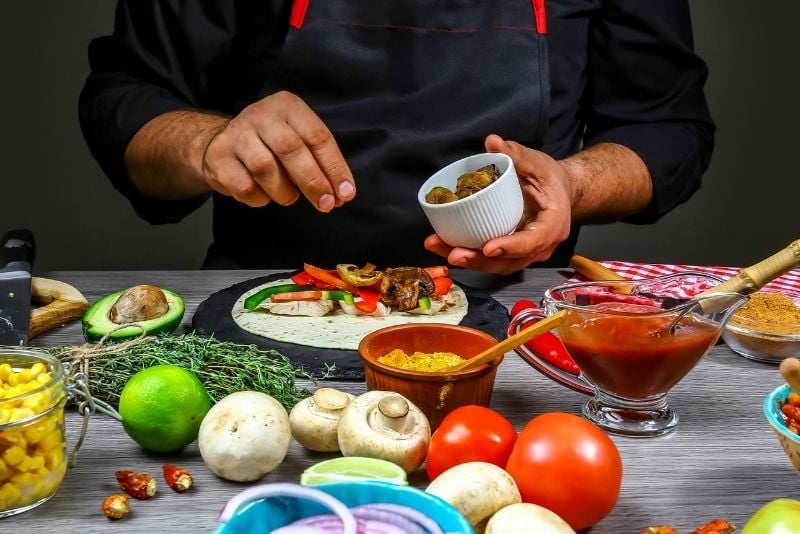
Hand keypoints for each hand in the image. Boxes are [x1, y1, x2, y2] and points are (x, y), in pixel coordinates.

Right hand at [202, 91, 355, 210]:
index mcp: (287, 106)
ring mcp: (237, 134)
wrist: (221, 142)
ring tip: (289, 197)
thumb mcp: (297, 139)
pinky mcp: (219, 157)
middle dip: (313, 182)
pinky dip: (260, 198)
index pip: (318, 136)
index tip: (345, 193)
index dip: (335, 168)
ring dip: (284, 192)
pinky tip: (263, 195)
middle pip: (292, 150)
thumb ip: (319, 162)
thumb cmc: (270, 144)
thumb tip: (341, 193)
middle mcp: (261, 115)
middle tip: (326, 204)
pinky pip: (244, 186)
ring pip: (265, 168)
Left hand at [424, 134, 571, 273]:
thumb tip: (492, 141)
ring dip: (469, 261)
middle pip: (510, 262)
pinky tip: (445, 246)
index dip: (511, 247)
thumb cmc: (549, 178)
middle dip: (480, 261)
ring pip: (498, 265)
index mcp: (553, 225)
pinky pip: (491, 260)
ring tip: (440, 248)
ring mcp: (525, 253)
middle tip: (453, 254)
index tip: (488, 247)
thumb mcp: (536, 163)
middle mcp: (541, 245)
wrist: (558, 192)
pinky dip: (469, 256)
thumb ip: (515, 154)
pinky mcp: (511, 253)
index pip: (533, 241)